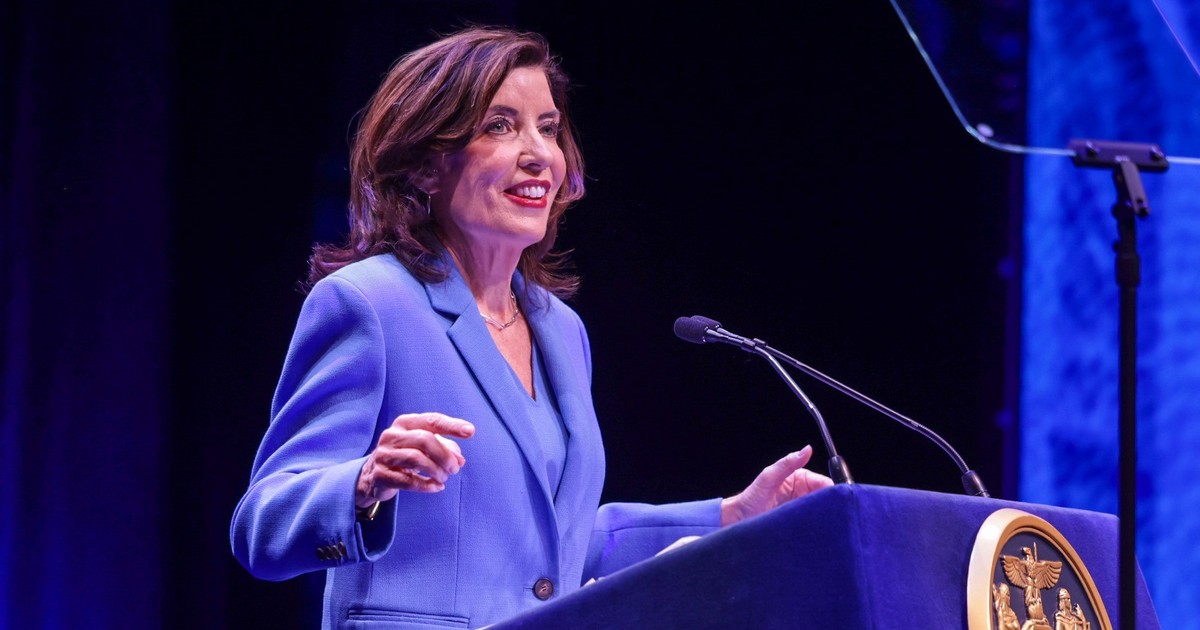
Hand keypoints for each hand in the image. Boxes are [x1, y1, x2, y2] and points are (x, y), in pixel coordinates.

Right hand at [355, 412, 474, 506]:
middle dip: (445, 455)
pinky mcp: (380, 475)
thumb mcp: (423, 448)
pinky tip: (437, 487)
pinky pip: (407, 480)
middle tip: (455, 468)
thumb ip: (444, 449)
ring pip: (416, 459)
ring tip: (445, 477)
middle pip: (424, 439)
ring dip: (436, 470)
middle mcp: (391, 435)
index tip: (470, 432)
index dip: (452, 425)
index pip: (431, 420)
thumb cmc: (404, 457)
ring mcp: (384, 455)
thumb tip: (460, 460)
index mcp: (404, 423)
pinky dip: (426, 485)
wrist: (372, 476)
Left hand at [720, 445, 834, 526]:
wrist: (738, 520)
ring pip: (820, 510)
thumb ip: (787, 463)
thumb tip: (807, 449)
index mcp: (798, 478)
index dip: (831, 489)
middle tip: (834, 512)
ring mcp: (800, 508)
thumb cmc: (751, 498)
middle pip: (824, 497)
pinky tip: (819, 529)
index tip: (836, 498)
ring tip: (827, 521)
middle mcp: (802, 492)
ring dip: (824, 515)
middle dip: (830, 503)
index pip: (822, 482)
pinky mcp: (798, 522)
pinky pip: (813, 522)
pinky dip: (817, 524)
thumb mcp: (769, 477)